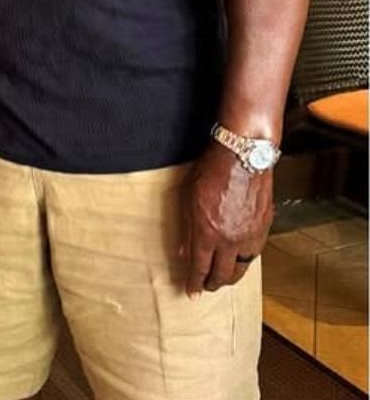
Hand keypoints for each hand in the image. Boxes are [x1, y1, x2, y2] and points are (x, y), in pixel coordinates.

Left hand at [183, 145, 271, 293]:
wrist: (243, 157)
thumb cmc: (211, 172)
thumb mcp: (188, 199)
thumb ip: (187, 229)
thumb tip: (184, 253)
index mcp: (208, 233)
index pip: (200, 268)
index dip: (195, 282)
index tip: (191, 292)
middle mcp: (231, 240)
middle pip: (223, 274)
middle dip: (213, 284)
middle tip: (206, 287)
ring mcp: (250, 235)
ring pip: (242, 268)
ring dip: (231, 276)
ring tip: (222, 278)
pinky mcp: (264, 228)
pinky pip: (254, 253)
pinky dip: (245, 261)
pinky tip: (239, 260)